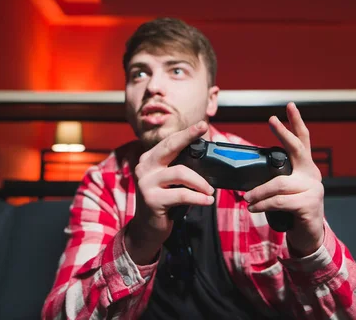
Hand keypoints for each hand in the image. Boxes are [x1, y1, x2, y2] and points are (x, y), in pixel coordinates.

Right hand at [125, 120, 214, 263]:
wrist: (147, 229)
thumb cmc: (164, 201)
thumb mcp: (170, 181)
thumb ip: (181, 167)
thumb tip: (208, 157)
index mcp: (149, 159)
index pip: (169, 141)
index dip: (186, 133)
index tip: (202, 125)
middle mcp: (144, 167)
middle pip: (170, 147)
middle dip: (188, 137)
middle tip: (205, 132)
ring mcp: (146, 183)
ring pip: (180, 173)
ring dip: (201, 182)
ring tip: (210, 191)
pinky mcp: (152, 200)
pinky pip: (181, 195)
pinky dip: (198, 198)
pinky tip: (207, 201)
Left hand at [243, 102, 324, 255]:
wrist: (308, 236)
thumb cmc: (292, 211)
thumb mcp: (284, 192)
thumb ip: (274, 179)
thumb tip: (247, 176)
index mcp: (305, 168)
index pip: (303, 141)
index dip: (296, 123)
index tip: (289, 106)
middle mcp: (312, 175)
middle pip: (297, 149)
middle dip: (284, 132)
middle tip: (272, 119)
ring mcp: (313, 189)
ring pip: (279, 183)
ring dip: (259, 192)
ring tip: (247, 199)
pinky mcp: (309, 205)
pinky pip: (280, 201)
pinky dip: (263, 204)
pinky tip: (254, 208)